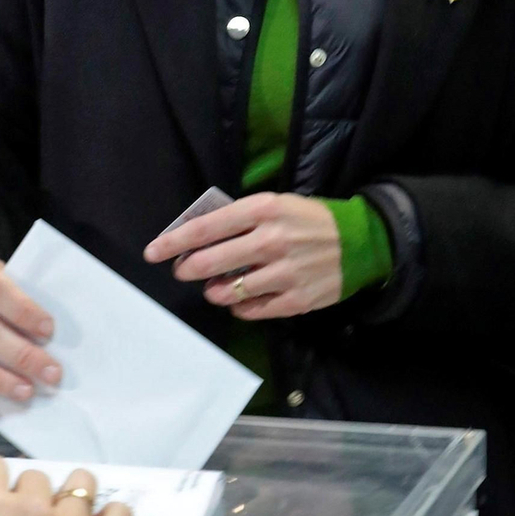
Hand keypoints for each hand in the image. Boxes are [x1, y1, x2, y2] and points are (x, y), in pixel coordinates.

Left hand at [144, 192, 343, 319]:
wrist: (361, 241)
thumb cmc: (309, 220)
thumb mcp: (276, 205)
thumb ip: (240, 219)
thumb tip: (198, 239)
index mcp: (263, 210)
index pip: (206, 228)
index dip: (174, 242)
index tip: (153, 252)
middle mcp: (271, 240)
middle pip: (210, 262)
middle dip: (189, 269)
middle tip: (184, 271)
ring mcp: (285, 273)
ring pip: (229, 291)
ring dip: (215, 291)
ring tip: (217, 286)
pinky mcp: (296, 299)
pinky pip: (252, 310)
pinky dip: (240, 307)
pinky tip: (242, 299)